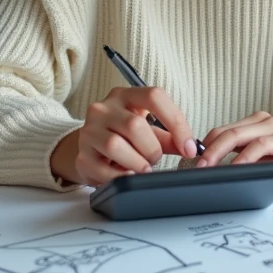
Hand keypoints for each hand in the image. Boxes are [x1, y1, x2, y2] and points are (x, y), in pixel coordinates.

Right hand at [54, 87, 199, 186]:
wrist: (90, 149)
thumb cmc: (124, 137)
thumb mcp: (148, 130)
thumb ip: (169, 137)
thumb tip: (190, 147)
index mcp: (125, 95)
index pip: (155, 97)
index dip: (176, 123)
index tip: (188, 147)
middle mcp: (104, 108)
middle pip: (135, 125)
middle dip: (152, 148)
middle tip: (155, 159)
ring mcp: (89, 130)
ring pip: (116, 145)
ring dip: (137, 162)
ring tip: (142, 167)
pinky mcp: (81, 155)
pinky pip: (103, 169)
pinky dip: (121, 176)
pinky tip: (128, 176)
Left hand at [197, 111, 272, 180]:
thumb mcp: (262, 154)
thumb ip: (242, 155)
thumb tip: (211, 169)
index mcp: (253, 122)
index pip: (221, 130)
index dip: (204, 145)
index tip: (189, 161)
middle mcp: (262, 121)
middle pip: (226, 132)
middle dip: (207, 150)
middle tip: (195, 166)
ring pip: (239, 136)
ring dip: (220, 153)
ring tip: (208, 168)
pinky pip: (260, 146)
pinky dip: (245, 157)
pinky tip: (237, 168)